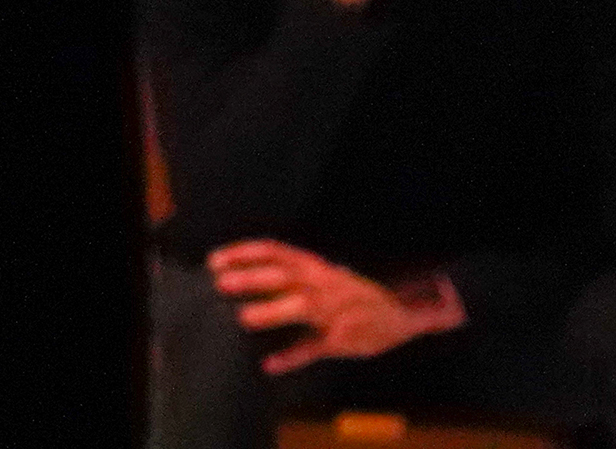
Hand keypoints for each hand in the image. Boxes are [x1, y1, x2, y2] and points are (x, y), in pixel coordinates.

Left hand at [207, 241, 461, 375]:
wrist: (399, 314)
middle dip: (251, 278)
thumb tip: (244, 268)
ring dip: (271, 311)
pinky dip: (291, 357)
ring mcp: (333, 312)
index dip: (243, 253)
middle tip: (220, 282)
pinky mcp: (341, 340)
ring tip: (242, 318)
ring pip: (300, 306)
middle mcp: (322, 284)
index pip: (274, 251)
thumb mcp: (322, 273)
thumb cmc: (349, 293)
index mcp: (315, 266)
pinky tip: (269, 365)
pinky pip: (314, 348)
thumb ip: (290, 271)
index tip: (215, 259)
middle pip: (282, 275)